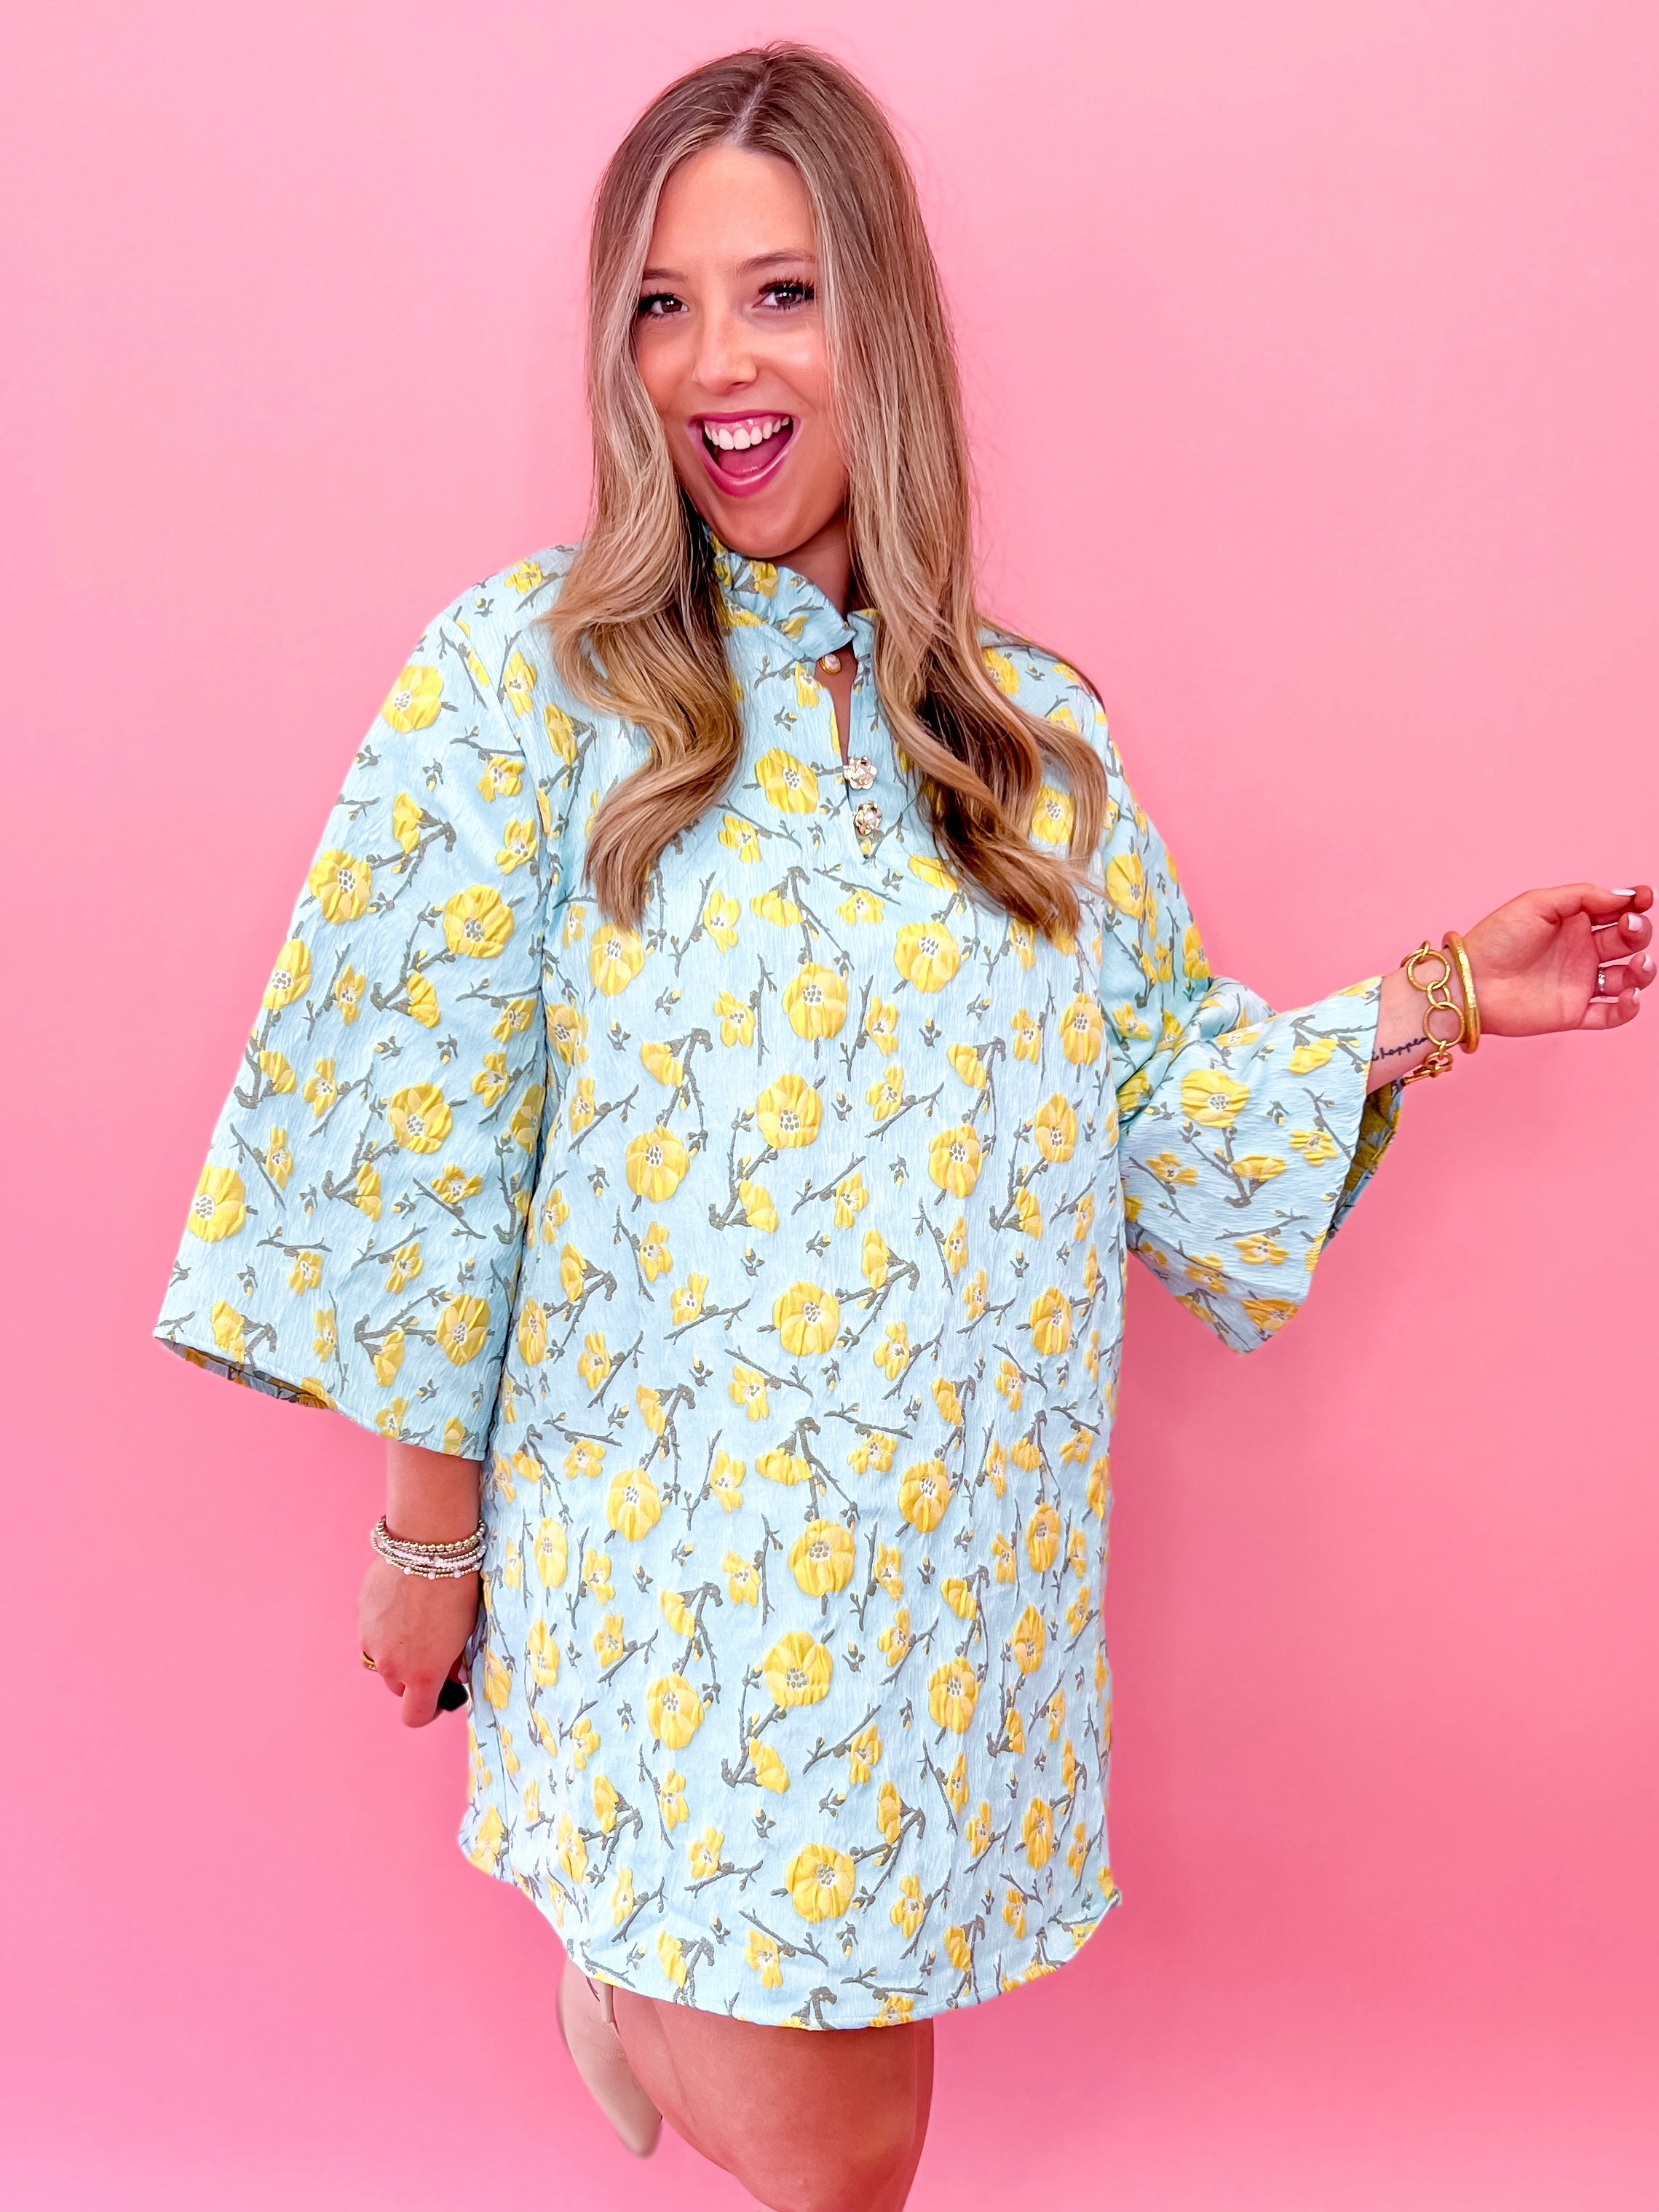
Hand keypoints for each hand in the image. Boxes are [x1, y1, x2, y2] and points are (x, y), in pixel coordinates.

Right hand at [357, 1556, 479, 1727]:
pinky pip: (373, 1633)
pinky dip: (385, 1627)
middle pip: (398, 1686)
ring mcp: (372, 1641)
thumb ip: (451, 1660)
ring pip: (382, 1659)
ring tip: (416, 1622)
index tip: (439, 1697)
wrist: (427, 1547)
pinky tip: (403, 1602)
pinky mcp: (361, 1617)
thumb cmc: (456, 1588)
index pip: (415, 1716)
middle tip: (432, 1649)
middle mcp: (392, 1665)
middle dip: (413, 1675)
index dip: (428, 1710)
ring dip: (396, 1652)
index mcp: (421, 1675)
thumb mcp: (465, 1631)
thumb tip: (450, 1673)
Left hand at [1462, 883, 1652, 1034]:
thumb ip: (1583, 896)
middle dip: (1638, 932)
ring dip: (1643, 971)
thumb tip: (1625, 896)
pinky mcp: (1574, 1012)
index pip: (1618, 912)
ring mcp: (1580, 982)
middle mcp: (1582, 952)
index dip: (1636, 905)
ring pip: (1628, 978)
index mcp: (1575, 923)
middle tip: (1628, 927)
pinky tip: (1629, 995)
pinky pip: (1612, 1015)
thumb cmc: (1497, 938)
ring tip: (1637, 964)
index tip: (1643, 899)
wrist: (1470, 981)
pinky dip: (1628, 1008)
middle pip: (1628, 942)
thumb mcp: (1538, 903)